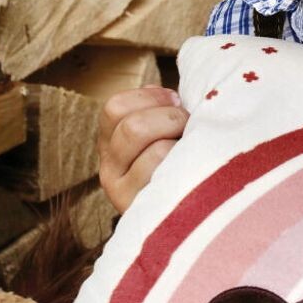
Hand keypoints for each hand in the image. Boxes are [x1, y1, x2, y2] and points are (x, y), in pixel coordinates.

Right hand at [97, 86, 188, 212]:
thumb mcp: (165, 128)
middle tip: (189, 126)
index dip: (151, 98)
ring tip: (194, 149)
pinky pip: (169, 176)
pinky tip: (193, 169)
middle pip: (133, 127)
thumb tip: (158, 90)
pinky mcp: (142, 211)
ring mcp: (122, 192)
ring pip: (156, 151)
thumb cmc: (181, 156)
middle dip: (171, 119)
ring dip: (182, 144)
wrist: (191, 207)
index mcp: (110, 141)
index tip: (177, 101)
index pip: (115, 107)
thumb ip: (158, 107)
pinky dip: (186, 165)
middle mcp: (109, 168)